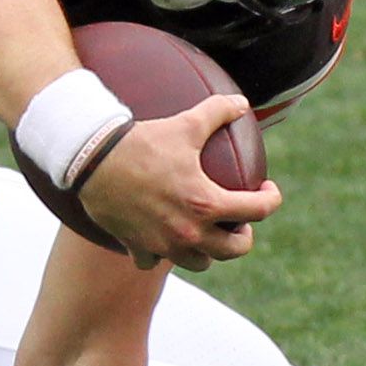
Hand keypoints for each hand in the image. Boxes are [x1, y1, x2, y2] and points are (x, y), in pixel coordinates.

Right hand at [75, 91, 279, 270]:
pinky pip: (156, 262)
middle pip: (234, 250)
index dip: (271, 199)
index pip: (258, 211)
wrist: (93, 160)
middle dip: (244, 236)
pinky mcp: (138, 247)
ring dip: (208, 249)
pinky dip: (162, 253)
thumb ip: (218, 112)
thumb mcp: (185, 124)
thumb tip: (241, 103)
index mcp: (206, 204)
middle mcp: (189, 232)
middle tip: (239, 220)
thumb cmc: (142, 142)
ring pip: (199, 263)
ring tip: (206, 231)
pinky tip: (162, 237)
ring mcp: (163, 244)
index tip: (267, 189)